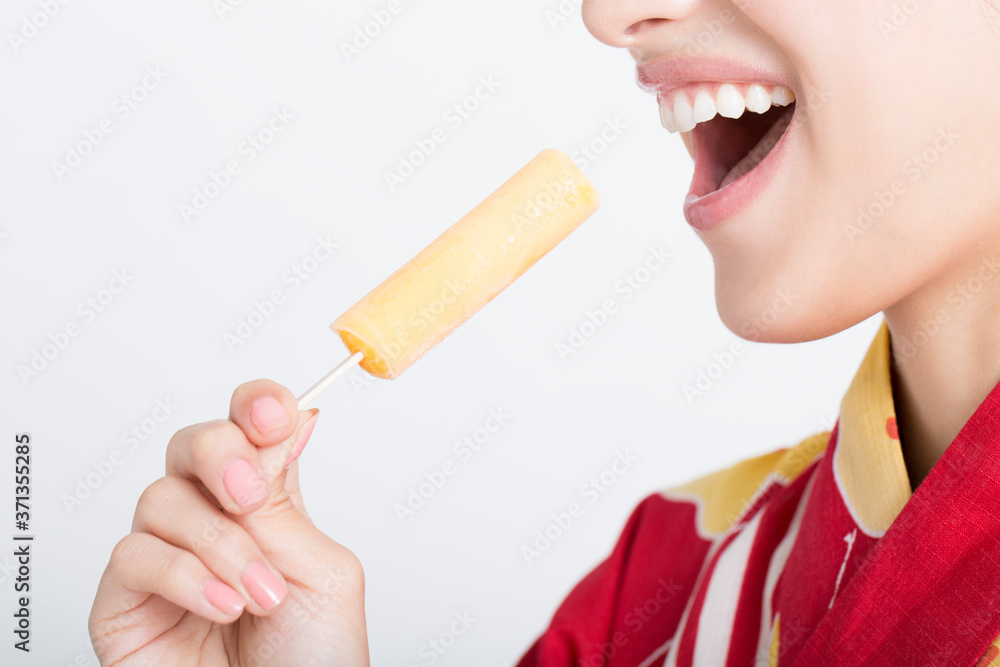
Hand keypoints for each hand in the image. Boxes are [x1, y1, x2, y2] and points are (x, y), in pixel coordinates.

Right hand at [89, 380, 369, 665]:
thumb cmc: (315, 662)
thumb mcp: (321, 571)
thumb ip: (287, 501)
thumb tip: (289, 421)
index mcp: (267, 508)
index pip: (248, 431)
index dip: (255, 405)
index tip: (274, 412)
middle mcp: (213, 523)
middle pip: (191, 445)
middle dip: (221, 454)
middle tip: (249, 494)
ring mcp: (167, 559)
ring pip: (162, 498)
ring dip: (219, 545)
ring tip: (256, 595)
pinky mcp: (126, 601)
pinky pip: (134, 554)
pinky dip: (185, 576)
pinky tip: (222, 608)